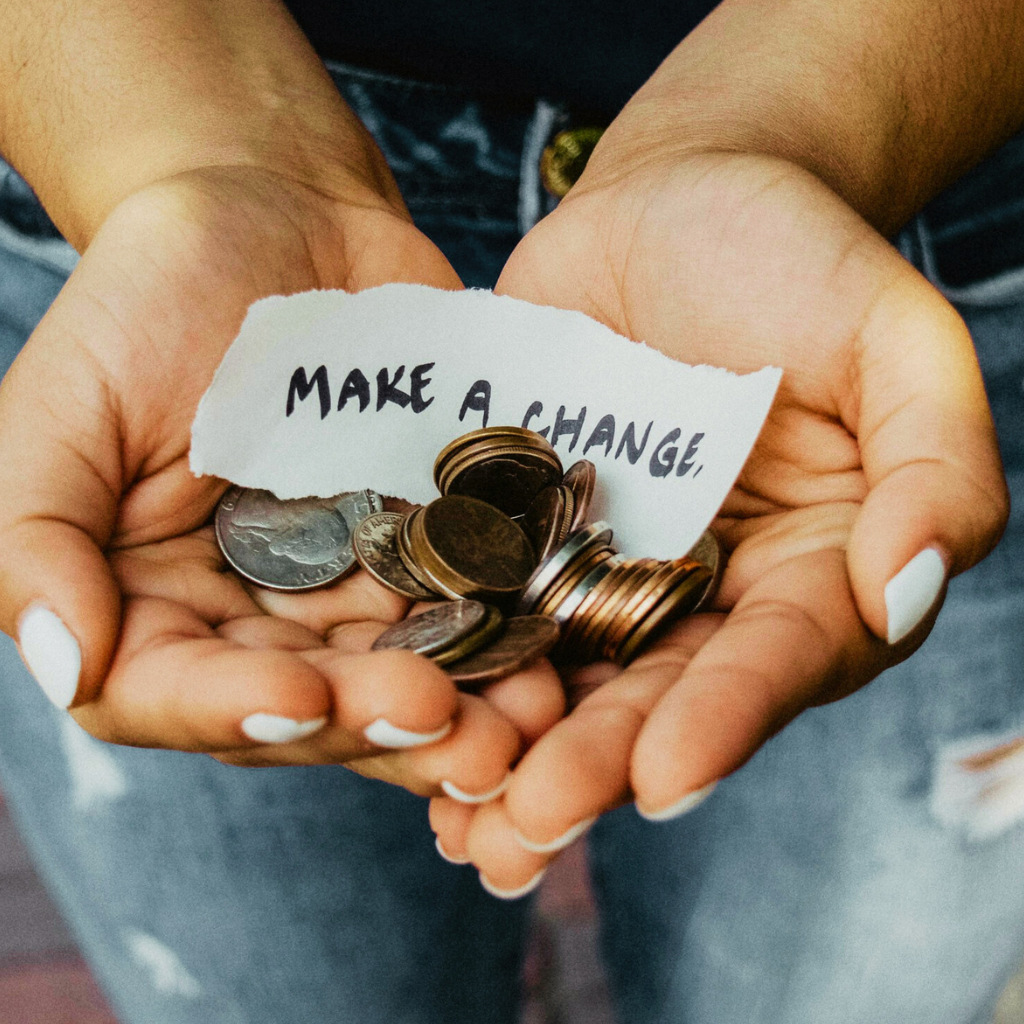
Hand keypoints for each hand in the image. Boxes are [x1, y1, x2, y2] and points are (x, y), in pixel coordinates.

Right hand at [0, 166, 562, 795]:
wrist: (275, 217)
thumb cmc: (149, 302)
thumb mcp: (63, 407)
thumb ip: (36, 537)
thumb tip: (64, 662)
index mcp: (156, 607)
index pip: (177, 693)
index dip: (234, 709)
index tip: (301, 694)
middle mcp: (258, 620)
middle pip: (314, 707)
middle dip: (382, 725)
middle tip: (460, 736)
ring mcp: (355, 589)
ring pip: (406, 675)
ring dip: (471, 708)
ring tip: (532, 721)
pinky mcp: (435, 547)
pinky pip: (475, 604)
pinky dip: (515, 635)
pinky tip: (560, 656)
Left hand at [429, 148, 1007, 890]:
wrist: (679, 198)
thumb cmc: (800, 256)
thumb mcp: (896, 340)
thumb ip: (936, 466)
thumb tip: (909, 590)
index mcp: (811, 570)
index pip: (776, 659)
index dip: (727, 719)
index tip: (666, 778)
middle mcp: (708, 591)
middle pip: (657, 693)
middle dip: (596, 765)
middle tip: (530, 828)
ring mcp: (608, 565)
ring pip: (564, 674)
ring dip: (513, 750)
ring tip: (460, 825)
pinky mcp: (525, 528)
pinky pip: (488, 601)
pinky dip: (452, 659)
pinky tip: (401, 714)